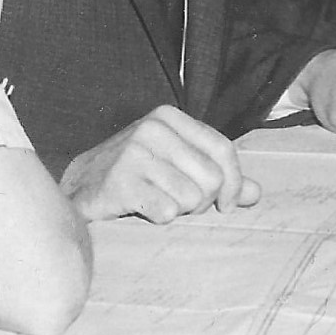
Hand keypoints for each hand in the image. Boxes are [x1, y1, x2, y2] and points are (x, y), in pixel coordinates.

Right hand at [59, 105, 260, 223]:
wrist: (80, 188)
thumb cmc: (137, 176)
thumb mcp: (178, 166)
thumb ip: (218, 177)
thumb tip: (255, 193)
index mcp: (169, 117)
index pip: (223, 149)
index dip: (233, 182)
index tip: (225, 205)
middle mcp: (152, 128)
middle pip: (211, 178)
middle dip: (203, 202)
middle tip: (182, 205)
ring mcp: (134, 153)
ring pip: (191, 198)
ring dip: (180, 210)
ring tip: (158, 203)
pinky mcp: (120, 181)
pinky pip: (166, 211)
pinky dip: (160, 218)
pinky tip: (142, 209)